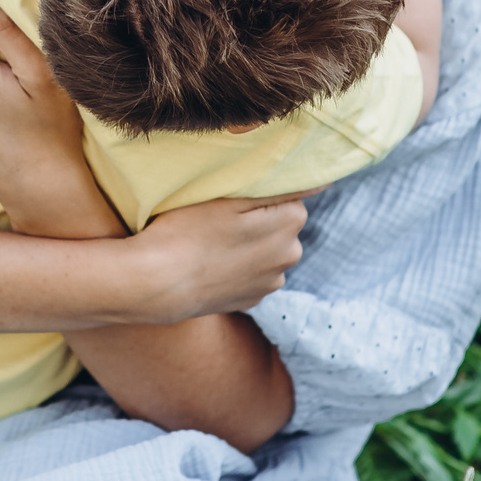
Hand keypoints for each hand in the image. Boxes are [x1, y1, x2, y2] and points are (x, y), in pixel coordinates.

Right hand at [114, 190, 316, 324]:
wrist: (156, 284)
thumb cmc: (187, 230)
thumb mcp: (231, 198)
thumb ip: (281, 188)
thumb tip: (324, 180)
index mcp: (290, 223)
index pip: (289, 196)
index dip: (258, 195)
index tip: (231, 199)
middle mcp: (290, 255)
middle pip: (280, 225)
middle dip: (259, 220)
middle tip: (219, 219)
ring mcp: (271, 282)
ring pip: (266, 250)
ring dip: (249, 245)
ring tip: (212, 244)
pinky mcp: (252, 300)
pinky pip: (252, 273)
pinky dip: (238, 267)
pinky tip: (212, 265)